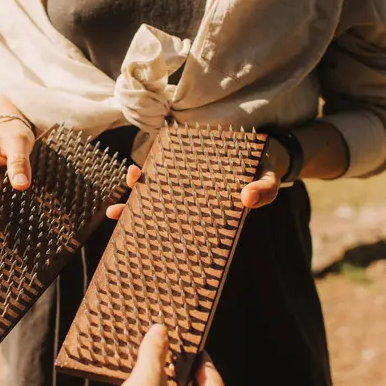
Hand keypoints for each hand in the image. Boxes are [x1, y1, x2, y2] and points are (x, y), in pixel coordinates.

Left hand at [106, 137, 289, 218]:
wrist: (268, 149)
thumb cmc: (266, 172)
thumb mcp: (269, 182)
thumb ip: (263, 191)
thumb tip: (246, 199)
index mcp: (209, 209)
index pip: (178, 224)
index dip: (157, 229)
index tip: (141, 237)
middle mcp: (196, 196)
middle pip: (160, 206)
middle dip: (136, 210)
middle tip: (116, 212)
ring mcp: (191, 179)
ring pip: (160, 185)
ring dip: (142, 184)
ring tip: (132, 177)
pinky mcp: (190, 159)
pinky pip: (168, 163)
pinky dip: (154, 162)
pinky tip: (143, 160)